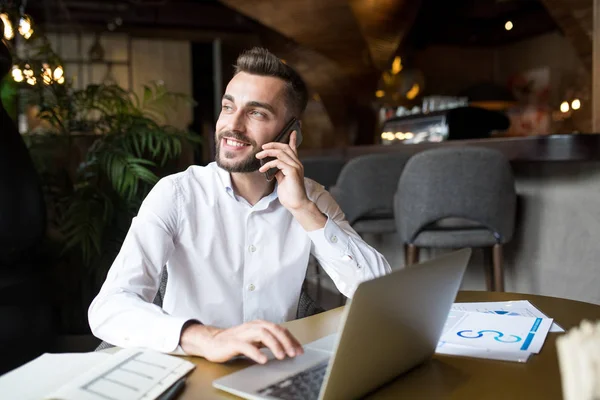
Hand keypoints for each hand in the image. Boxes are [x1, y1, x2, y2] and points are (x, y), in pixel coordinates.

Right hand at [180, 320, 303, 363]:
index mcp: (260, 325)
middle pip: (274, 329)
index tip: (300, 350)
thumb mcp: (255, 340)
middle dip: (286, 341)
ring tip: (282, 356)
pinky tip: (263, 360)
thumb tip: (288, 349)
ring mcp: (243, 333)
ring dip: (275, 345)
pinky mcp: (233, 342)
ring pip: (263, 334)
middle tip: (294, 353)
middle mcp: (253, 326)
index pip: (280, 329)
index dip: (292, 339)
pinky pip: (246, 346)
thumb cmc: (235, 341)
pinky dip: (256, 352)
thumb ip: (269, 342)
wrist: (212, 342)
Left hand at [256, 131, 309, 211]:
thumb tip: (272, 166)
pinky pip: (278, 162)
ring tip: (258, 156)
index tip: (292, 131)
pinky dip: (268, 164)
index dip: (292, 139)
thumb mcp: (282, 179)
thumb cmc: (290, 194)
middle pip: (285, 147)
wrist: (296, 204)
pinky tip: (263, 170)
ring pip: (280, 153)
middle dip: (272, 144)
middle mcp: (297, 163)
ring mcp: (296, 166)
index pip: (294, 149)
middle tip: (262, 147)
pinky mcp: (292, 171)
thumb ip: (279, 171)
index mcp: (295, 164)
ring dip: (267, 153)